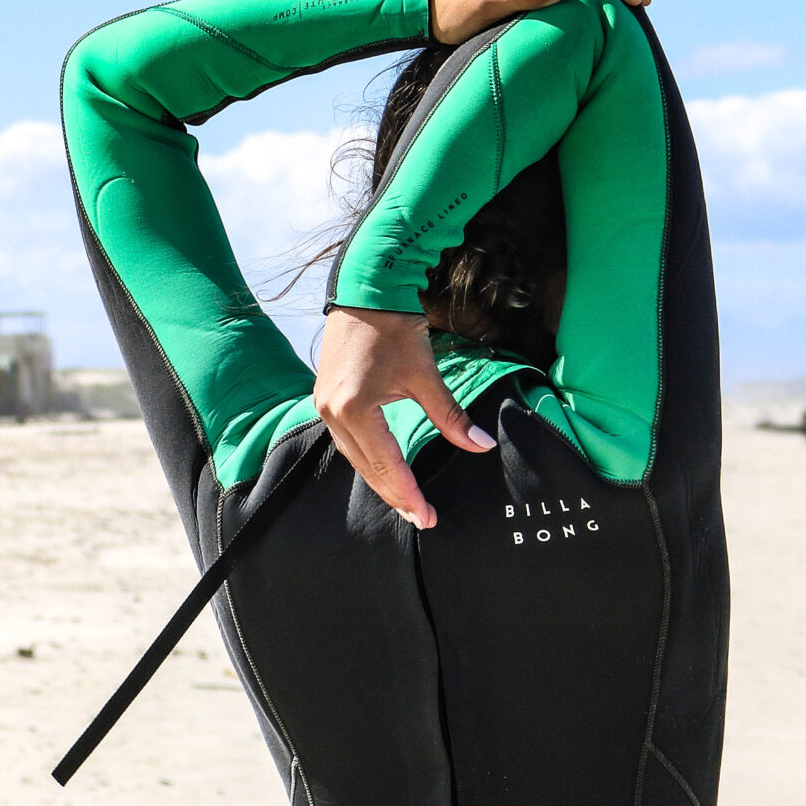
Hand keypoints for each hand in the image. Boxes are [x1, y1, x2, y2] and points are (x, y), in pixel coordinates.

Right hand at [314, 307, 494, 527]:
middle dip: (395, 495)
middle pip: (367, 468)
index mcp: (354, 409)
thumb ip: (451, 416)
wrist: (365, 287)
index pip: (386, 465)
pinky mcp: (325, 398)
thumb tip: (480, 444)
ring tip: (406, 500)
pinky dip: (368, 459)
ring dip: (381, 480)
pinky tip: (385, 469)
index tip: (427, 517)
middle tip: (422, 518)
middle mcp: (332, 413)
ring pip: (355, 457)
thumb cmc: (394, 327)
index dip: (409, 494)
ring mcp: (324, 405)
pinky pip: (347, 441)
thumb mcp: (425, 375)